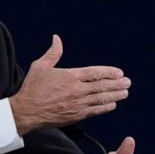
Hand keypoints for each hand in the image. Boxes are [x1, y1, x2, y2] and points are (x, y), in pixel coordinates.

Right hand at [10, 35, 131, 134]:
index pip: (95, 73)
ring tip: (125, 92)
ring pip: (101, 98)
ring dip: (115, 95)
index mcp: (70, 76)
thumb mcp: (41, 66)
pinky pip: (95, 111)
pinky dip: (105, 107)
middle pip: (102, 86)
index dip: (109, 72)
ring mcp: (78, 103)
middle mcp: (77, 90)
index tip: (119, 73)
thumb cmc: (32, 88)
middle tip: (128, 82)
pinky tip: (113, 104)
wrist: (26, 111)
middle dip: (117, 84)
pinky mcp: (76, 115)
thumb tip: (57, 38)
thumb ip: (53, 53)